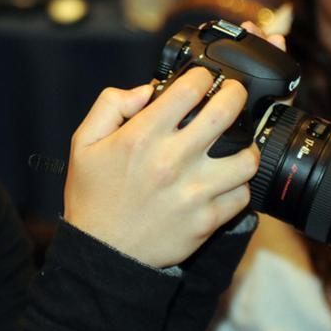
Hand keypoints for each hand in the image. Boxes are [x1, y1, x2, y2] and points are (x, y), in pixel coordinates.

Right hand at [63, 68, 258, 268]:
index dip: (201, 77)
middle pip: (226, 113)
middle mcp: (172, 161)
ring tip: (237, 143)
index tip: (202, 79)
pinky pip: (241, 195)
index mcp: (142, 137)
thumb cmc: (94, 197)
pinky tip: (226, 180)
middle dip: (235, 95)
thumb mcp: (84, 142)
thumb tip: (146, 90)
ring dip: (245, 144)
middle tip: (233, 95)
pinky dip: (238, 184)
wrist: (102, 254)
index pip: (189, 89)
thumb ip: (110, 105)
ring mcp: (194, 192)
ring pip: (246, 157)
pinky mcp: (206, 220)